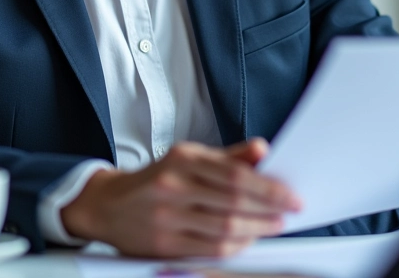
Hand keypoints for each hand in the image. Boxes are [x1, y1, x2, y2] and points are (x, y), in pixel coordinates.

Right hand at [61, 138, 301, 257]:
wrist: (108, 205)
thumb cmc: (155, 179)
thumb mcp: (188, 158)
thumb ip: (227, 156)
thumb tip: (262, 149)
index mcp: (182, 158)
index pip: (233, 174)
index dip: (266, 186)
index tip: (290, 194)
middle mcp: (173, 184)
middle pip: (231, 201)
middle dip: (268, 208)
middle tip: (290, 210)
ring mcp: (167, 216)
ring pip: (222, 227)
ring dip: (256, 229)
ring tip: (274, 224)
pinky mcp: (163, 243)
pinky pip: (208, 248)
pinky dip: (234, 246)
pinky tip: (248, 239)